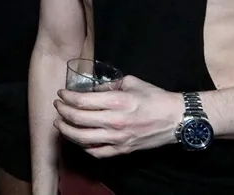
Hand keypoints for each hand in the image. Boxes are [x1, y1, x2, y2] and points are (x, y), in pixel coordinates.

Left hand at [53, 76, 181, 158]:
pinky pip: (96, 151)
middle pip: (78, 119)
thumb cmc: (154, 98)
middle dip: (62, 111)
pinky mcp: (122, 150)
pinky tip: (77, 138)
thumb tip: (92, 90)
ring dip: (66, 130)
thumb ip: (108, 86)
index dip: (67, 97)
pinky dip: (83, 146)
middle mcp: (115, 121)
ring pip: (82, 138)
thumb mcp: (130, 82)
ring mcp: (118, 138)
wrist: (176, 119)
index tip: (61, 93)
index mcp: (117, 102)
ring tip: (60, 123)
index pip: (82, 101)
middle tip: (57, 105)